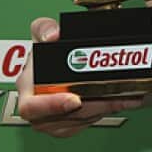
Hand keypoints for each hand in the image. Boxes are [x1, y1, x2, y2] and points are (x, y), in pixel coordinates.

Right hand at [15, 16, 143, 137]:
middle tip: (112, 95)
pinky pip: (86, 123)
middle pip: (62, 117)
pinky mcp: (67, 123)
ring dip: (103, 109)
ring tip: (124, 96)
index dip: (52, 106)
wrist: (49, 63)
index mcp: (27, 88)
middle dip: (91, 106)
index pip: (31, 107)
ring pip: (78, 122)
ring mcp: (51, 118)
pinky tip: (121, 101)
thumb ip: (44, 28)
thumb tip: (53, 35)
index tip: (74, 100)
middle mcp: (37, 107)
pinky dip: (106, 112)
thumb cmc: (43, 52)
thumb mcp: (40, 32)